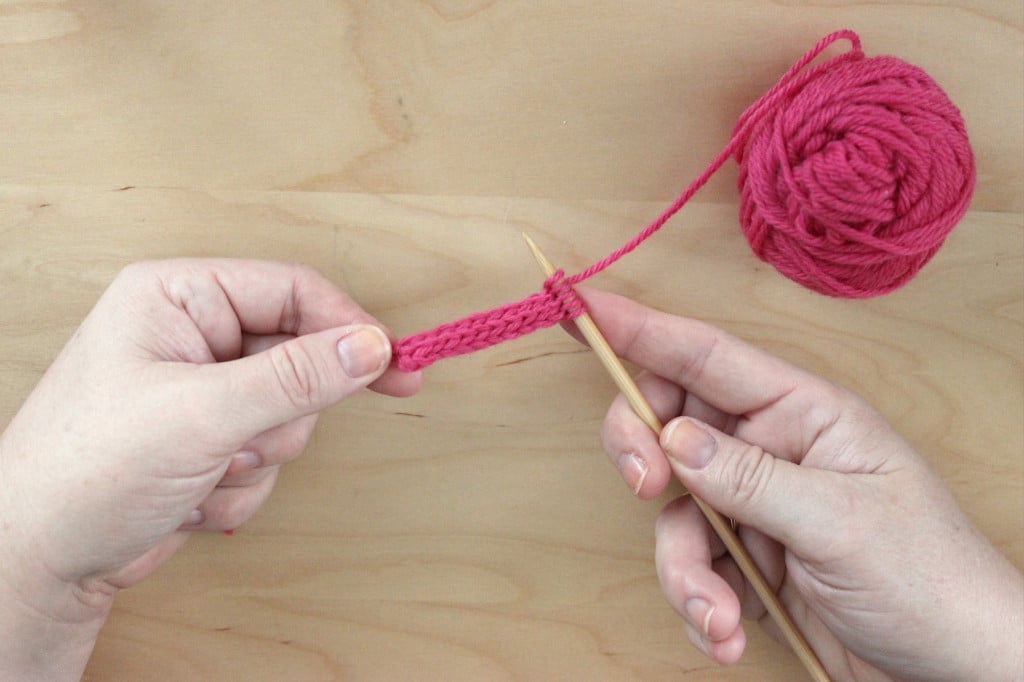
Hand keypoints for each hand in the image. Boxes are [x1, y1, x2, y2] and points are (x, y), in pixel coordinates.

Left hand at [0, 259, 421, 679]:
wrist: (41, 559)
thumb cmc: (87, 469)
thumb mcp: (202, 414)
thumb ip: (296, 377)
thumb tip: (371, 347)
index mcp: (178, 297)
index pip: (292, 291)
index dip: (348, 327)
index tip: (396, 365)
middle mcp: (192, 334)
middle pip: (299, 356)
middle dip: (279, 414)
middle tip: (246, 439)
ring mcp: (202, 390)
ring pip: (289, 414)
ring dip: (257, 456)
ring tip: (201, 469)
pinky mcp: (208, 439)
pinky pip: (268, 456)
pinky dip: (240, 485)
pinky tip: (189, 495)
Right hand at [585, 289, 1021, 680]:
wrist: (956, 667)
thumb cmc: (928, 576)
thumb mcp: (839, 520)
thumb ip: (749, 477)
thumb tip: (674, 439)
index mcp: (802, 412)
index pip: (706, 356)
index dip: (639, 328)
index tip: (580, 306)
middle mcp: (768, 448)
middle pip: (668, 424)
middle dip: (644, 458)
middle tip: (648, 489)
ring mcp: (753, 504)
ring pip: (674, 512)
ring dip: (684, 569)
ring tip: (719, 614)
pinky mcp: (745, 558)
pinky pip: (690, 566)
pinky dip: (700, 604)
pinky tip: (730, 634)